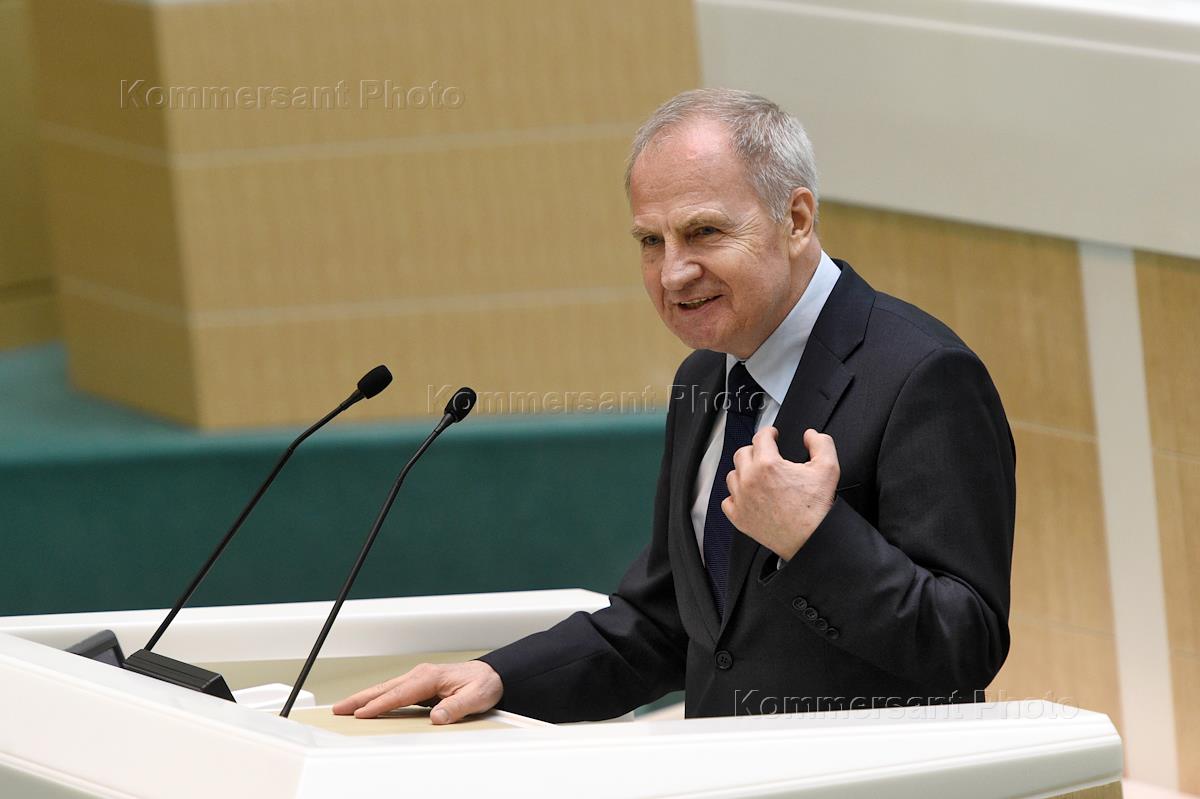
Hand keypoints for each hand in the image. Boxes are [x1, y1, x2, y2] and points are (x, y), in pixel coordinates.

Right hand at [332, 660, 503, 723]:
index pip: (399, 693)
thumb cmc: (484, 684)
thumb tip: (437, 717)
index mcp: (430, 676)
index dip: (379, 705)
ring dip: (365, 698)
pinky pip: (394, 692)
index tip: (361, 713)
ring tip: (345, 708)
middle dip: (360, 698)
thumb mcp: (475, 698)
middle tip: (339, 708)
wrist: (493, 675)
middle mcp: (421, 674)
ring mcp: (419, 679)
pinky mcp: (420, 685)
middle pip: (385, 688)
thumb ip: (456, 708)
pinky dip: (378, 698)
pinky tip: (368, 706)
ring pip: (386, 689)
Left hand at [722, 427, 839, 560]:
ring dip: (744, 472)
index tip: (772, 435)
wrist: (810, 539)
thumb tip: (811, 435)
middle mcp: (749, 480)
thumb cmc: (815, 509)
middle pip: (742, 453)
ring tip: (757, 475)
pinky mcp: (738, 517)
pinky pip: (727, 501)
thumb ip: (821, 444)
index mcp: (767, 465)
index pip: (761, 437)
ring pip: (733, 475)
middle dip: (755, 450)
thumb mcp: (827, 468)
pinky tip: (747, 496)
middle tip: (766, 455)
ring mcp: (741, 499)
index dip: (768, 432)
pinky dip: (736, 496)